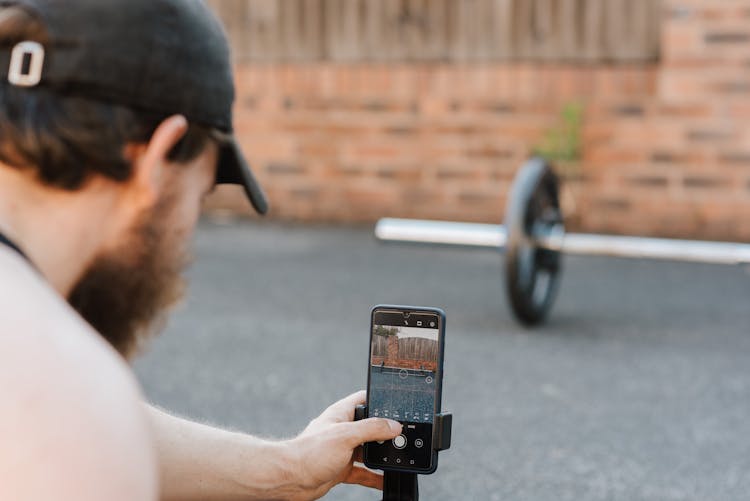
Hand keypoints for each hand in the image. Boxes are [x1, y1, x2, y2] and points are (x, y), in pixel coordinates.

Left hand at [284, 391, 401, 500]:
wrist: (290, 479)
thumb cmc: (309, 452)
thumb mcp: (345, 436)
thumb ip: (371, 429)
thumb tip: (393, 426)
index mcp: (342, 414)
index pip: (365, 399)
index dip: (381, 400)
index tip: (398, 404)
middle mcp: (343, 430)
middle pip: (371, 427)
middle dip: (386, 432)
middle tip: (402, 437)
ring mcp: (343, 450)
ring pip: (368, 450)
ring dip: (381, 455)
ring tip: (398, 458)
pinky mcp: (341, 468)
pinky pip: (363, 472)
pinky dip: (375, 476)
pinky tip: (385, 479)